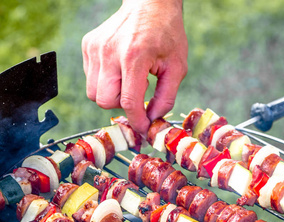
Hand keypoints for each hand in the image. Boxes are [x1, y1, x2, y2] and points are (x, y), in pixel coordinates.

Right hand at [82, 0, 187, 135]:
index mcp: (134, 56)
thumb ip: (166, 97)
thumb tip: (152, 120)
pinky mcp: (88, 45)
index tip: (144, 129)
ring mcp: (95, 48)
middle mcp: (109, 52)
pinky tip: (121, 69)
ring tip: (130, 80)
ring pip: (93, 92)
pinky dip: (105, 81)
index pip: (128, 101)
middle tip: (138, 97)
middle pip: (103, 101)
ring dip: (112, 95)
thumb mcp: (177, 67)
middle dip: (122, 106)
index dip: (137, 121)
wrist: (150, 3)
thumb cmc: (167, 34)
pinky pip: (90, 78)